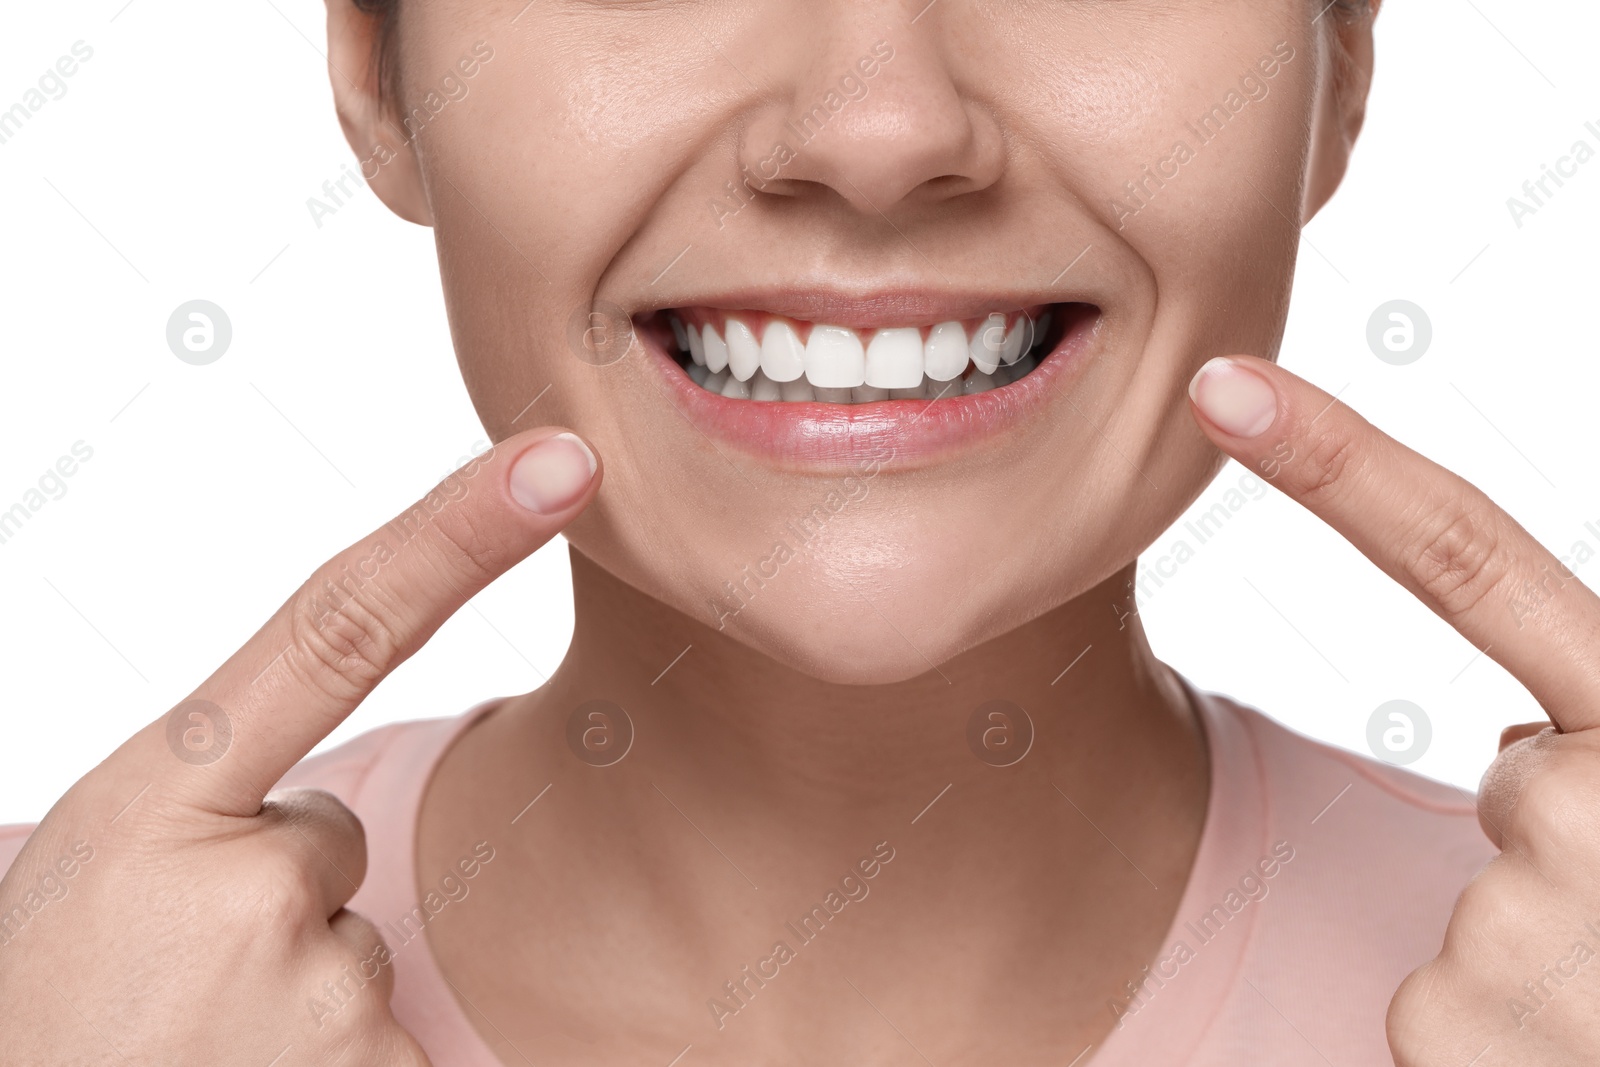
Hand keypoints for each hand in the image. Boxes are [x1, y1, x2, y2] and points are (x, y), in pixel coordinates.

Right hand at [0, 428, 599, 1065]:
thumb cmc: (46, 1009)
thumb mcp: (93, 870)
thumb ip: (209, 803)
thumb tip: (313, 823)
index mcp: (157, 802)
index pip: (338, 628)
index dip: (458, 534)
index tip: (562, 461)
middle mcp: (250, 887)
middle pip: (333, 841)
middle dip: (272, 897)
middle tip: (163, 981)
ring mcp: (318, 994)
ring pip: (355, 944)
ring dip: (288, 990)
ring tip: (185, 1046)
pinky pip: (390, 1037)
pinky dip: (333, 1062)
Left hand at [1188, 355, 1599, 1064]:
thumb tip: (1521, 750)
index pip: (1469, 556)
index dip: (1337, 463)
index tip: (1221, 390)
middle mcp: (1586, 805)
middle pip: (1519, 781)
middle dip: (1584, 844)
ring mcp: (1513, 926)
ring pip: (1490, 902)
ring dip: (1562, 955)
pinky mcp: (1446, 1027)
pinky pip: (1445, 1004)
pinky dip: (1510, 1042)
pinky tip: (1587, 1057)